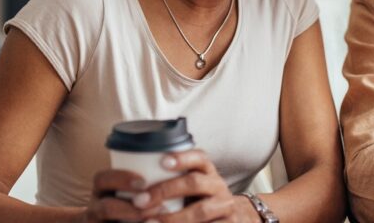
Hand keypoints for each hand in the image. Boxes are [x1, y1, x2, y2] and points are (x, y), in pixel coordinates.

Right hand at [77, 169, 158, 222]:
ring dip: (135, 220)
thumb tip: (180, 153)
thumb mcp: (127, 186)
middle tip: (160, 206)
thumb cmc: (125, 200)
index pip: (102, 179)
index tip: (144, 181)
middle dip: (132, 208)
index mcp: (101, 189)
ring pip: (109, 219)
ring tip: (161, 216)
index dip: (122, 179)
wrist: (100, 222)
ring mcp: (96, 222)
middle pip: (106, 208)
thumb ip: (147, 174)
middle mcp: (94, 209)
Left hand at [132, 149, 260, 222]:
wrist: (239, 219)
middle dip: (165, 190)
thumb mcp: (196, 187)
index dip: (182, 158)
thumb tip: (134, 186)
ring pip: (200, 211)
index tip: (162, 161)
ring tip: (149, 222)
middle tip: (140, 201)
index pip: (199, 158)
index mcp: (209, 172)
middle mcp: (219, 187)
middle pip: (194, 183)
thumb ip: (175, 181)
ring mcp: (226, 208)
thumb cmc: (204, 201)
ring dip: (172, 219)